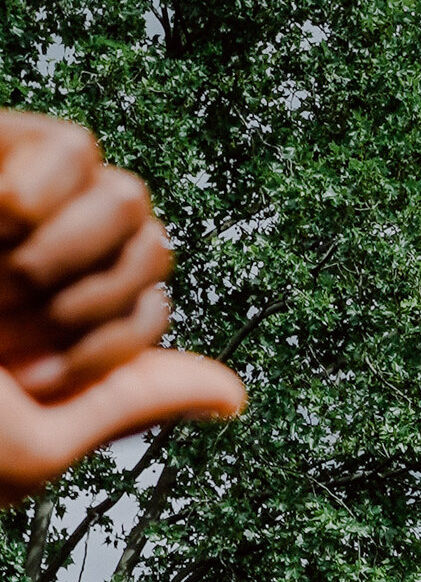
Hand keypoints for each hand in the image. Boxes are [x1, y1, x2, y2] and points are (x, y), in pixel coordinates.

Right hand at [0, 112, 243, 503]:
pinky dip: (50, 182)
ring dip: (78, 249)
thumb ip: (128, 402)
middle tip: (15, 326)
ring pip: (120, 190)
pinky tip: (6, 218)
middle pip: (150, 238)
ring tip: (4, 281)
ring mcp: (12, 212)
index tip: (43, 376)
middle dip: (100, 292)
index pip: (152, 305)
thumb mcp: (34, 439)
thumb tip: (236, 394)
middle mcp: (37, 260)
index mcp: (55, 325)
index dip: (118, 340)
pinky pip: (68, 142)